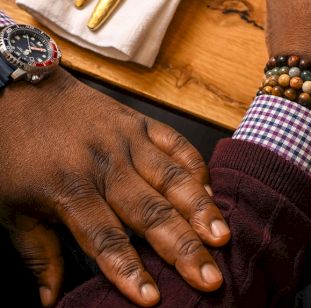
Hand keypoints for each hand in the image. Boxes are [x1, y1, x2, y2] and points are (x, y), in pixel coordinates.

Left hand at [0, 70, 229, 306]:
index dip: (128, 270)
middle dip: (182, 247)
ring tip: (222, 235)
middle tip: (210, 276)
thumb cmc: (15, 153)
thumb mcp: (12, 210)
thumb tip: (52, 301)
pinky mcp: (138, 121)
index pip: (104, 238)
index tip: (152, 299)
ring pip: (171, 176)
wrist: (22, 91)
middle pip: (149, 211)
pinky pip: (174, 143)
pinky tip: (211, 193)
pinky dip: (195, 167)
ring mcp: (125, 139)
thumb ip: (38, 255)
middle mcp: (103, 164)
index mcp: (69, 189)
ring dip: (200, 208)